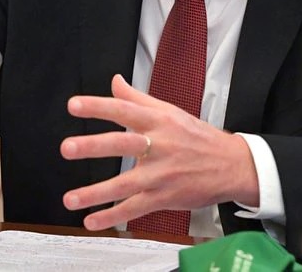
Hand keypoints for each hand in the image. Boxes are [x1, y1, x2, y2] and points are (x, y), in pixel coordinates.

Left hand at [59, 74, 258, 229]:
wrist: (233, 165)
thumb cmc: (198, 137)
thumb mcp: (169, 111)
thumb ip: (137, 97)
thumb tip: (114, 81)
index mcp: (158, 121)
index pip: (124, 110)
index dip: (98, 106)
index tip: (74, 105)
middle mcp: (159, 145)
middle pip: (123, 144)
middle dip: (93, 146)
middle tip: (67, 147)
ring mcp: (161, 174)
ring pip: (126, 183)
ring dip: (96, 192)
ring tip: (70, 198)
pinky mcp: (165, 197)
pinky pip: (135, 208)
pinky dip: (113, 216)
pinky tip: (92, 220)